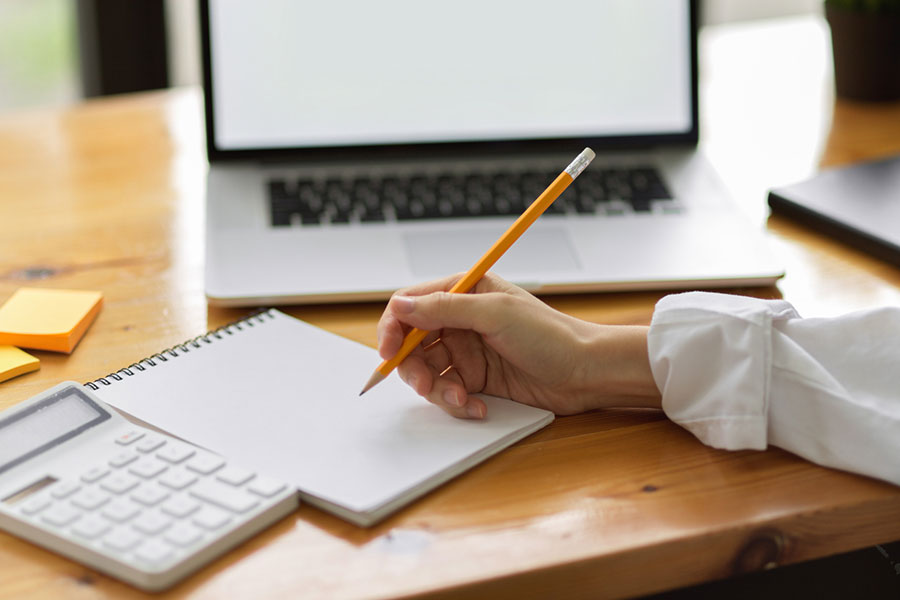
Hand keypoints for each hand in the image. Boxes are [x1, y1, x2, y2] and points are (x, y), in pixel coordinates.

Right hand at [376, 273, 660, 418]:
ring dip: (438, 390)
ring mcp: (467, 351)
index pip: (410, 305)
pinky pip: (448, 392)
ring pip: (428, 372)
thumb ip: (444, 309)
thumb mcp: (494, 314)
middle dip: (414, 368)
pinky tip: (478, 407)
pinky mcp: (476, 379)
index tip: (388, 353)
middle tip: (426, 385)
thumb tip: (400, 306)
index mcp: (464, 292)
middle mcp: (461, 320)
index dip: (393, 329)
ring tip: (462, 400)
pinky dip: (457, 403)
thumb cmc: (550, 335)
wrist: (586, 373)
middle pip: (412, 344)